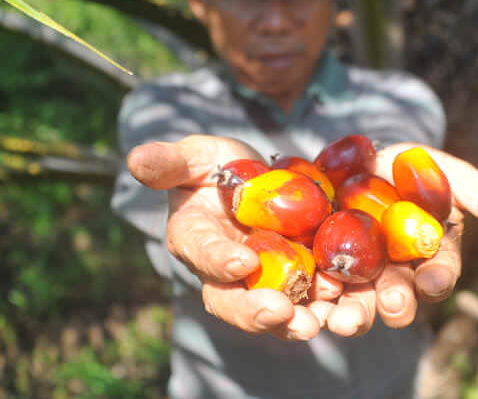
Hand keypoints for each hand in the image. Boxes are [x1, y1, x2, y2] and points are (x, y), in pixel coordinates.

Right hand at [126, 135, 338, 340]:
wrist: (253, 180)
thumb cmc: (214, 167)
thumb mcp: (193, 156)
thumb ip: (169, 162)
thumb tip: (135, 160)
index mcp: (193, 239)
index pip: (201, 253)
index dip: (218, 260)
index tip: (241, 262)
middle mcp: (222, 270)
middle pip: (232, 300)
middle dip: (255, 311)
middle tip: (282, 312)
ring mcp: (259, 280)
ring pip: (271, 309)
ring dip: (294, 320)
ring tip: (317, 322)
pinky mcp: (294, 278)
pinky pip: (307, 299)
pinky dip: (324, 304)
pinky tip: (342, 303)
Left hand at [314, 143, 477, 334]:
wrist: (349, 162)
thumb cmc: (406, 171)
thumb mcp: (443, 172)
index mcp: (427, 259)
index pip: (438, 276)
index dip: (437, 279)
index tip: (433, 279)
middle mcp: (393, 277)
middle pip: (396, 300)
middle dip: (394, 304)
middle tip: (390, 304)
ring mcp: (354, 279)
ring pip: (355, 306)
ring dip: (351, 316)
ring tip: (340, 320)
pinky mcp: (316, 273)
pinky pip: (313, 293)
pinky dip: (309, 303)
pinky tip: (303, 305)